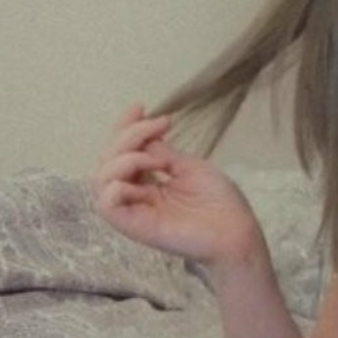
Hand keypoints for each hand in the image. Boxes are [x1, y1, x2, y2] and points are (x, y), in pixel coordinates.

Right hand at [91, 103, 264, 269]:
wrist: (236, 230)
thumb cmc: (220, 202)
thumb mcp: (190, 167)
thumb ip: (162, 153)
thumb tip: (142, 136)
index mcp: (150, 181)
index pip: (123, 152)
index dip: (125, 128)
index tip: (140, 107)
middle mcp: (138, 194)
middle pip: (108, 160)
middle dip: (127, 135)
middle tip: (158, 127)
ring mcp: (135, 210)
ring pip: (100, 179)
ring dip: (123, 158)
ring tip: (155, 158)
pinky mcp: (135, 227)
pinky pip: (106, 205)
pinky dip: (115, 185)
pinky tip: (141, 178)